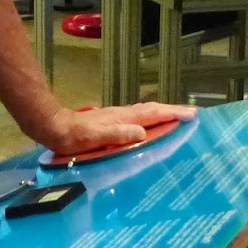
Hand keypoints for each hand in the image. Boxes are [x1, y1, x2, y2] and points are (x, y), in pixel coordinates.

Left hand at [37, 101, 197, 155]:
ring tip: (179, 118)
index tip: (192, 115)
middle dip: (173, 111)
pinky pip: (138, 117)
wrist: (54, 128)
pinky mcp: (111, 121)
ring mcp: (116, 116)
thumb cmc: (73, 137)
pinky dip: (151, 118)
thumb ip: (116, 134)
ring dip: (164, 113)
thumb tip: (141, 132)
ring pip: (146, 112)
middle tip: (193, 115)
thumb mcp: (94, 137)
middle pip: (153, 109)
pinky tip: (150, 125)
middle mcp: (122, 115)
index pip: (153, 114)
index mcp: (122, 118)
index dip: (173, 114)